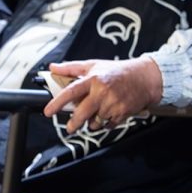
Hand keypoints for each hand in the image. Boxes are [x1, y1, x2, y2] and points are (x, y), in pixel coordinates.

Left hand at [42, 58, 161, 132]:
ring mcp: (113, 103)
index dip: (57, 102)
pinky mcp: (122, 113)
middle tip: (70, 127)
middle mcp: (102, 91)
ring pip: (94, 122)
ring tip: (97, 113)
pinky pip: (107, 125)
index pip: (71, 91)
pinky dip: (105, 123)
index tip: (48, 112)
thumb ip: (71, 68)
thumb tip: (52, 68)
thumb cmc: (117, 71)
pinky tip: (108, 114)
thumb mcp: (93, 65)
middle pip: (81, 113)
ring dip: (92, 122)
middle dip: (74, 123)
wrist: (144, 78)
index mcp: (93, 79)